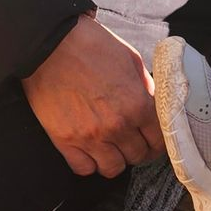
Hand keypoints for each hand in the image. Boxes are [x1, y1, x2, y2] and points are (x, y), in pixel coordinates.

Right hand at [21, 15, 164, 177]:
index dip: (157, 141)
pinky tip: (89, 150)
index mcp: (137, 105)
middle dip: (137, 149)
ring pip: (112, 169)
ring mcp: (90, 136)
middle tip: (130, 141)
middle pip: (137, 157)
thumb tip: (151, 104)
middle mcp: (117, 126)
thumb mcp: (130, 59)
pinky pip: (83, 168)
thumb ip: (145, 87)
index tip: (151, 140)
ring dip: (114, 160)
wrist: (51, 41)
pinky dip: (88, 163)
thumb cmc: (91, 45)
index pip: (159, 141)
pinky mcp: (64, 140)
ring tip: (109, 148)